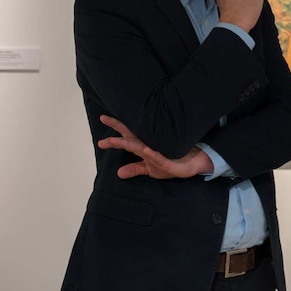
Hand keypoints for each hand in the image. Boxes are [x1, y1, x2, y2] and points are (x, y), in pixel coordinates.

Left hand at [97, 115, 212, 178]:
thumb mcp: (148, 169)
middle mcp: (148, 145)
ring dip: (127, 143)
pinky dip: (151, 153)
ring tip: (114, 140)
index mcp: (142, 147)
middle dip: (117, 126)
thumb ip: (134, 169)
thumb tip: (118, 173)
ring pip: (139, 145)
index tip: (100, 142)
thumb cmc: (169, 164)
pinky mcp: (167, 160)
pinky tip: (145, 150)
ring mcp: (157, 151)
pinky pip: (157, 156)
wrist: (191, 164)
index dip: (113, 140)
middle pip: (130, 134)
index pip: (125, 141)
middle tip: (103, 117)